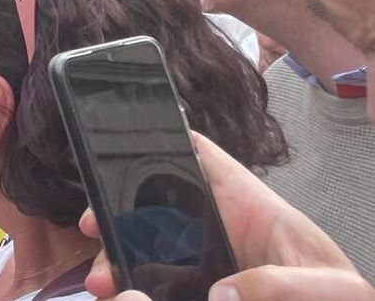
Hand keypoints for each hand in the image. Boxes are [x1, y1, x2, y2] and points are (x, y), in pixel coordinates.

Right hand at [81, 132, 365, 300]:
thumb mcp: (332, 290)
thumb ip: (283, 284)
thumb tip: (222, 293)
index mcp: (251, 208)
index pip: (200, 157)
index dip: (157, 142)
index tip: (115, 154)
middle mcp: (223, 232)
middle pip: (157, 208)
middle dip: (117, 214)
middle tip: (93, 227)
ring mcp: (211, 266)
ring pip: (151, 253)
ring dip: (119, 262)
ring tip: (104, 285)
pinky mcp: (204, 292)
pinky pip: (162, 285)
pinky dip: (137, 292)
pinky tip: (124, 299)